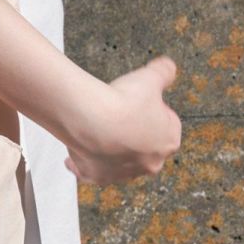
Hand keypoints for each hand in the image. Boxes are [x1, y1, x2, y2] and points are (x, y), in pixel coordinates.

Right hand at [62, 56, 182, 185]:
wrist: (93, 120)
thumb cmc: (124, 102)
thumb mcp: (149, 78)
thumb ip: (164, 71)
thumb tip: (169, 66)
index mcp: (168, 141)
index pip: (168, 127)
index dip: (155, 113)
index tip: (142, 103)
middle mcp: (149, 163)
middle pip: (145, 148)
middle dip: (134, 135)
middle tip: (119, 116)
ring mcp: (123, 173)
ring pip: (119, 163)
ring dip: (111, 151)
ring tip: (98, 133)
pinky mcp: (98, 177)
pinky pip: (91, 173)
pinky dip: (83, 165)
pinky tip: (74, 157)